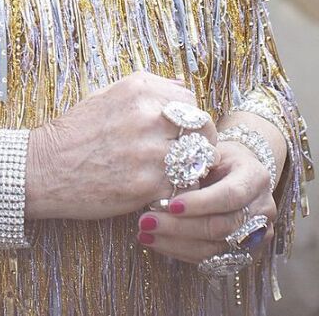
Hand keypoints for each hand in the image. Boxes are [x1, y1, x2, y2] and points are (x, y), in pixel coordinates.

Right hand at [27, 71, 217, 220]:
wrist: (45, 167)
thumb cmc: (75, 131)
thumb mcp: (107, 95)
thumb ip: (148, 89)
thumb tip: (181, 84)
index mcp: (138, 89)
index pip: (190, 101)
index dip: (190, 118)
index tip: (183, 132)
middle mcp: (147, 115)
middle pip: (201, 128)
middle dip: (199, 143)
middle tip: (187, 155)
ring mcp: (149, 150)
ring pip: (197, 158)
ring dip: (191, 168)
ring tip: (174, 173)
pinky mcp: (147, 184)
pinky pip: (182, 186)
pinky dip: (177, 190)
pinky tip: (161, 189)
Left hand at [135, 141, 276, 263]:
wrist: (241, 170)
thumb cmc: (219, 156)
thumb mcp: (209, 150)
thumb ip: (195, 164)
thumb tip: (163, 180)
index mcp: (255, 178)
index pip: (230, 195)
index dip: (200, 203)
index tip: (170, 204)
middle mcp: (262, 209)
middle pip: (222, 226)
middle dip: (180, 227)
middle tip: (147, 222)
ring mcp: (257, 235)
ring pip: (215, 248)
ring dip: (176, 244)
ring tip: (145, 235)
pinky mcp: (245, 252)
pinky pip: (212, 258)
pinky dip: (182, 251)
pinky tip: (158, 243)